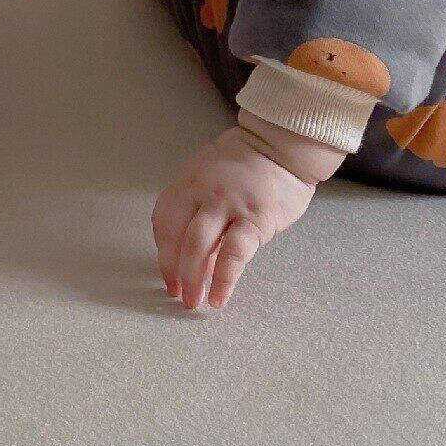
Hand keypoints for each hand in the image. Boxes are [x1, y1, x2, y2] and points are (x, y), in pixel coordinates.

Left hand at [151, 124, 318, 311]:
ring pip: (197, 246)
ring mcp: (227, 205)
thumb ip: (200, 207)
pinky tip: (219, 297)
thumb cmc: (250, 160)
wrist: (283, 143)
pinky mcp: (254, 219)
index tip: (167, 273)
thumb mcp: (213, 174)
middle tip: (178, 294)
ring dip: (192, 279)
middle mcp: (203, 192)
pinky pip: (233, 255)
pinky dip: (223, 280)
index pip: (164, 219)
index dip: (162, 251)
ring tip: (194, 301)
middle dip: (173, 270)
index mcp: (190, 181)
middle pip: (175, 236)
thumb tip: (197, 253)